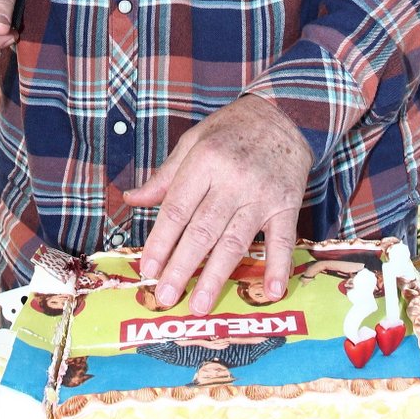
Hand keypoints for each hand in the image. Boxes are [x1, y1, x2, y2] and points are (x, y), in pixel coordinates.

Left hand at [123, 94, 311, 316]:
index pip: (177, 208)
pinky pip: (283, 240)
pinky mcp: (286, 205)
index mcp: (204, 161)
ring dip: (217, 276)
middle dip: (182, 267)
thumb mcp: (193, 141)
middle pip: (202, 230)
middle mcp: (232, 180)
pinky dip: (277, 267)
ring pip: (235, 241)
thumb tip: (133, 200)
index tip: (148, 269)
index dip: (161, 241)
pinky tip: (270, 292)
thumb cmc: (231, 129)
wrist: (284, 114)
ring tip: (200, 304)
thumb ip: (165, 176)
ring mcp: (261, 194)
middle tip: (166, 297)